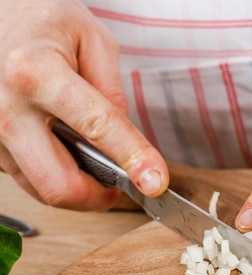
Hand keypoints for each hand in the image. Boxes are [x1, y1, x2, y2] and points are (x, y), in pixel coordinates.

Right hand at [0, 0, 168, 210]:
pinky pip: (26, 177)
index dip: (133, 159)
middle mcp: (5, 108)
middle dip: (98, 197)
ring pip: (41, 189)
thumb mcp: (91, 40)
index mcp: (36, 73)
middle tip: (121, 186)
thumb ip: (113, 93)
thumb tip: (126, 143)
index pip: (98, 128)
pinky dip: (53, 174)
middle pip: (58, 184)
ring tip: (94, 163)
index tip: (155, 182)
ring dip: (77, 187)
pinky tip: (64, 151)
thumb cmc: (40, 18)